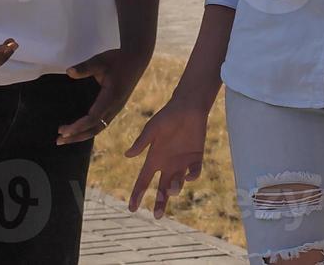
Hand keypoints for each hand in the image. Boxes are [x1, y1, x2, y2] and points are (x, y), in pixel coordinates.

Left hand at [56, 47, 150, 145]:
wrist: (137, 59)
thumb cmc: (118, 59)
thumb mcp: (100, 60)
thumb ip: (84, 67)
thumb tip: (68, 72)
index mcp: (111, 97)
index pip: (94, 117)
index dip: (79, 126)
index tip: (64, 131)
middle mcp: (115, 106)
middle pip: (95, 128)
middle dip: (77, 136)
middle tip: (59, 140)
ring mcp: (116, 108)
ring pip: (99, 128)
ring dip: (82, 135)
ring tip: (65, 138)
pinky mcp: (115, 107)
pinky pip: (102, 123)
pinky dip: (89, 129)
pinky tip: (78, 130)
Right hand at [124, 95, 209, 218]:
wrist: (188, 107)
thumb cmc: (167, 116)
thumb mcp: (152, 129)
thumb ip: (142, 143)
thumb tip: (127, 155)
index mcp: (154, 159)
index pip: (143, 181)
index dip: (137, 194)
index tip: (132, 208)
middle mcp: (167, 164)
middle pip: (161, 189)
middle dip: (159, 203)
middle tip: (157, 215)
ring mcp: (182, 162)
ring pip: (177, 184)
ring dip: (175, 189)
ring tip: (172, 189)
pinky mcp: (196, 158)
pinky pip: (194, 172)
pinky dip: (192, 176)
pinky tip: (189, 175)